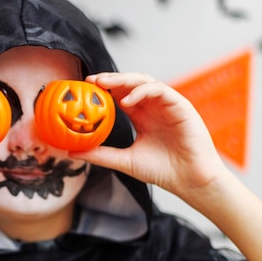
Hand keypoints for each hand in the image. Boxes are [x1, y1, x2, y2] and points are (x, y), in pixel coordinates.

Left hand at [71, 72, 226, 200]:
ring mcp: (168, 105)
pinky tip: (127, 101)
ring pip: (144, 81)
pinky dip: (142, 91)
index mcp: (142, 116)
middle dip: (110, 79)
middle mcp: (154, 107)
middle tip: (91, 80)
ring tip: (104, 84)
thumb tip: (72, 153)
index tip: (84, 89)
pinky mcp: (181, 106)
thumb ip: (101, 154)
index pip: (120, 95)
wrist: (190, 181)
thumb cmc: (162, 171)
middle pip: (130, 84)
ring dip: (124, 80)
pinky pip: (160, 90)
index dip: (103, 89)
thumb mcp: (124, 161)